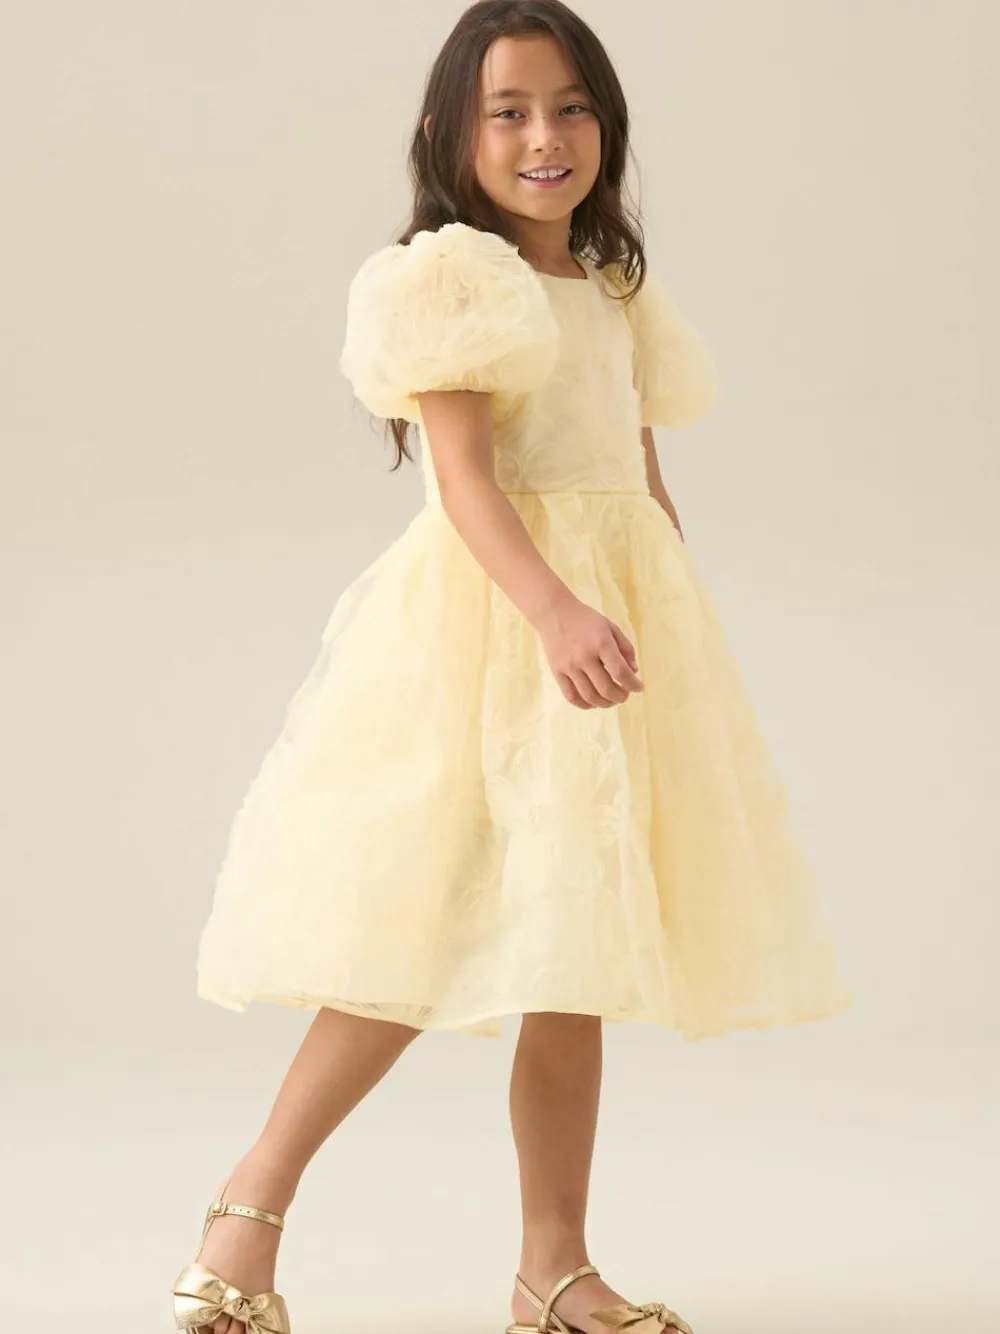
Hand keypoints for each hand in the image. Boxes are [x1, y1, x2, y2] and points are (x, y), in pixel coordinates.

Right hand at [534, 592, 643, 708]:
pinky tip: (593, 703)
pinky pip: (571, 696)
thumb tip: (633, 671)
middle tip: (625, 695)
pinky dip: (585, 704)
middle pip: (606, 688)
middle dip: (620, 697)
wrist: (554, 613)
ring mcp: (569, 666)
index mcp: (601, 643)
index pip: (620, 672)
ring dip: (605, 703)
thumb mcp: (610, 627)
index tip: (639, 688)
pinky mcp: (557, 672)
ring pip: (589, 696)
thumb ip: (625, 648)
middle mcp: (584, 657)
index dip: (633, 684)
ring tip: (611, 700)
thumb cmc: (585, 620)